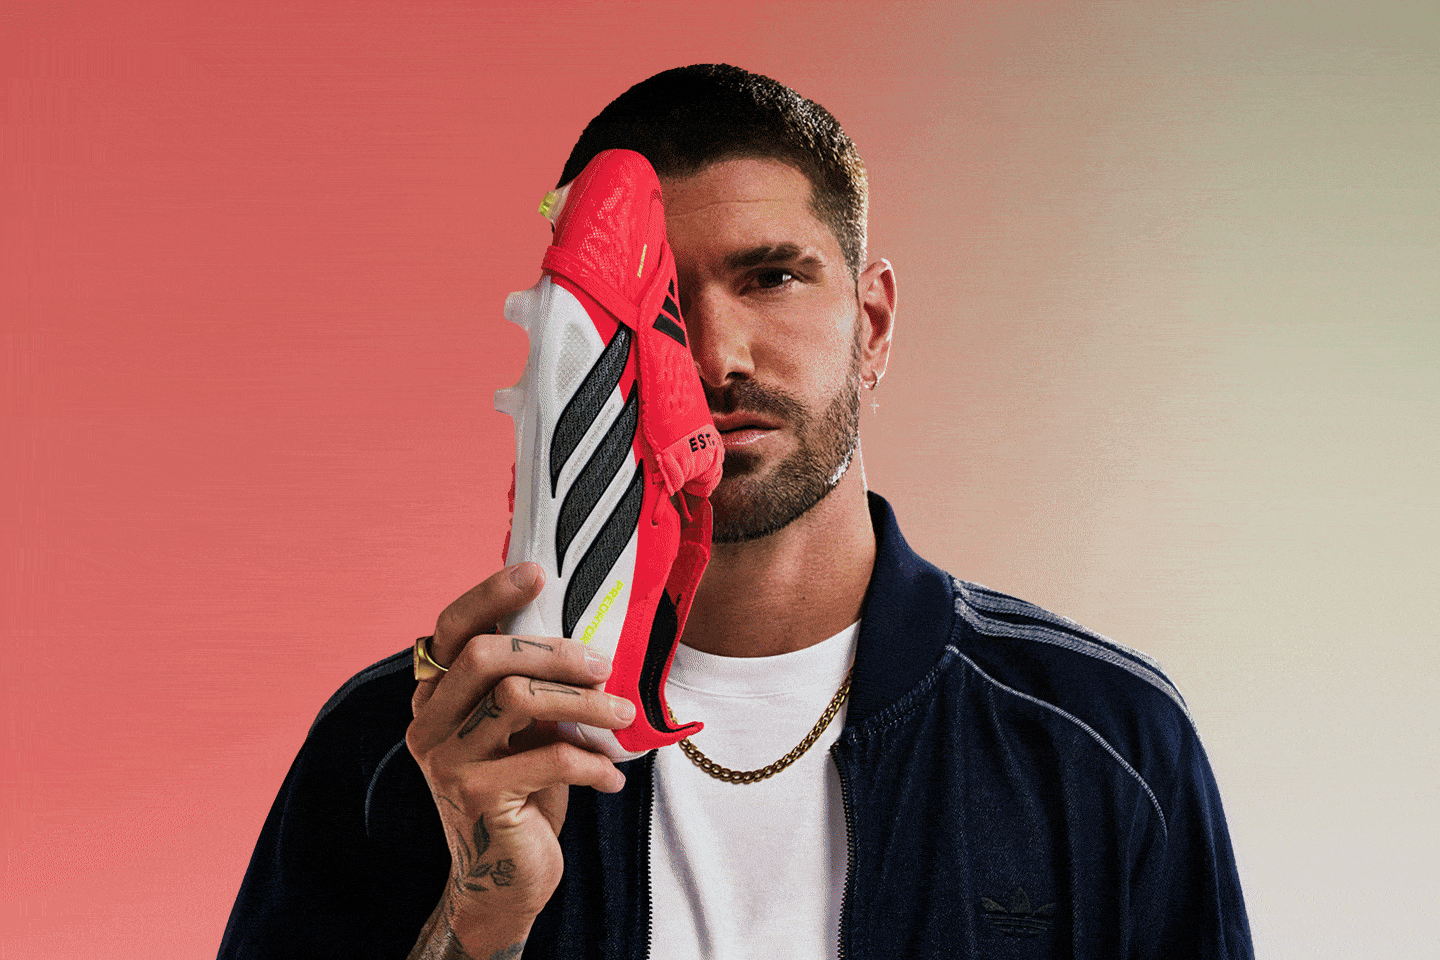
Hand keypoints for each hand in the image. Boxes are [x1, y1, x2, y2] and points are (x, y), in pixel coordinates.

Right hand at [405, 563, 634, 958]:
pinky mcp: (475, 796)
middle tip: (605, 664)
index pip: (452, 627)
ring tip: (623, 714)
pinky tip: (612, 777)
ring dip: (584, 702)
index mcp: (436, 695)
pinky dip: (591, 762)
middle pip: (485, 656)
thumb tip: (591, 636)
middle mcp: (428, 722)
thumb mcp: (522, 729)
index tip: (537, 573)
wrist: (504, 879)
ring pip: (517, 699)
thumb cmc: (522, 790)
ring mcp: (445, 760)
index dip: (491, 594)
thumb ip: (531, 684)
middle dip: (555, 652)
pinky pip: (546, 758)